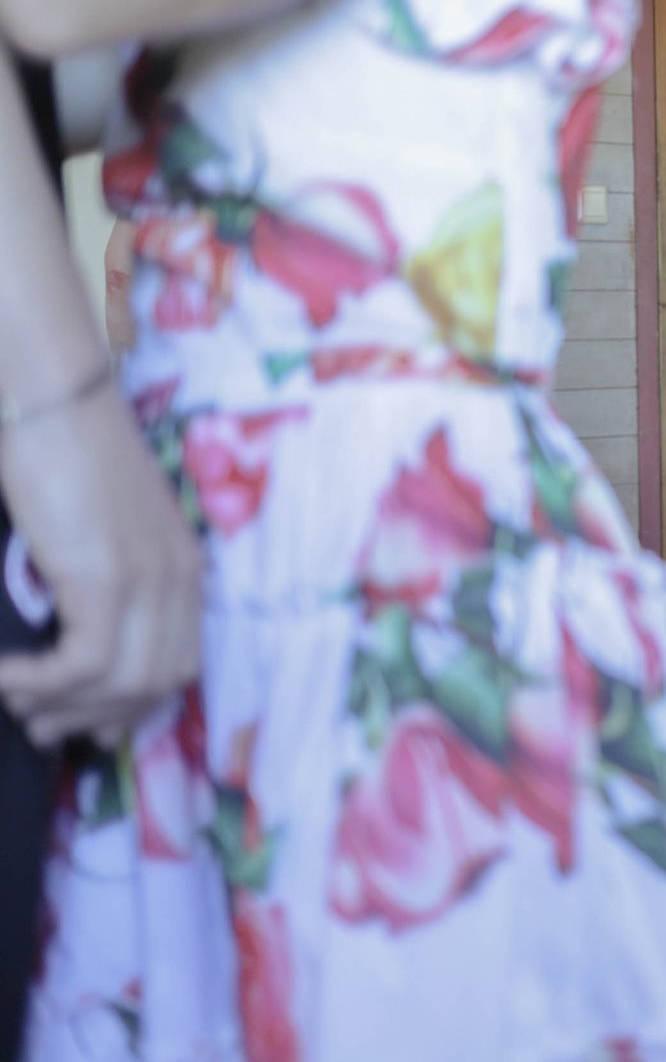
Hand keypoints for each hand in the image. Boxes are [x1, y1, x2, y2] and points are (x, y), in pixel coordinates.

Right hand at [0, 385, 201, 746]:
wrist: (53, 398)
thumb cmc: (63, 456)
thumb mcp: (100, 530)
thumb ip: (103, 581)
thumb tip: (73, 639)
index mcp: (185, 568)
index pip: (180, 664)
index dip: (133, 704)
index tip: (88, 723)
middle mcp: (180, 578)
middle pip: (156, 684)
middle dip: (97, 717)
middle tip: (43, 728)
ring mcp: (149, 579)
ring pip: (122, 683)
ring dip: (63, 705)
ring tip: (16, 700)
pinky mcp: (107, 578)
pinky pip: (84, 665)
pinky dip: (40, 683)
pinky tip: (3, 675)